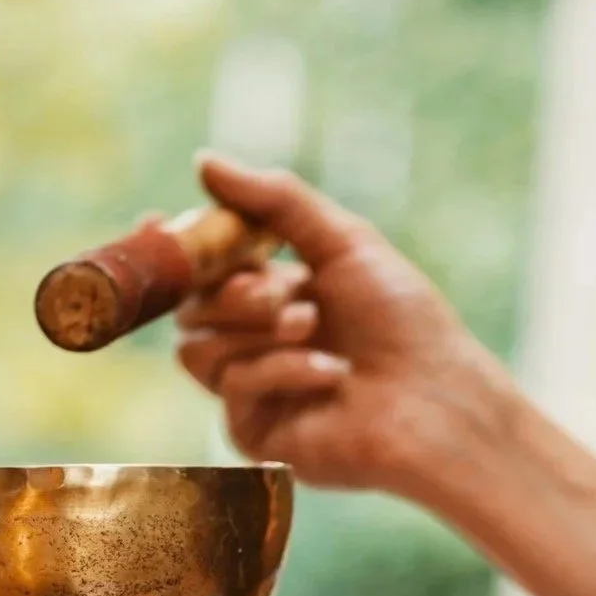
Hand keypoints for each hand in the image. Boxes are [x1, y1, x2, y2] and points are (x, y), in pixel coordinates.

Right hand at [177, 152, 524, 506]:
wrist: (438, 399)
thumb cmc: (404, 322)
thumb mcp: (343, 242)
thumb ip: (275, 201)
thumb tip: (204, 161)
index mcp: (276, 295)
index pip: (204, 271)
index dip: (178, 248)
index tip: (157, 220)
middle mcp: (258, 343)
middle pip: (191, 307)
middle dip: (231, 290)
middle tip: (282, 290)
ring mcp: (254, 391)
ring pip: (197, 348)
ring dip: (254, 329)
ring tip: (312, 327)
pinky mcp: (257, 434)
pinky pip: (231, 388)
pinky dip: (279, 370)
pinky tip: (330, 373)